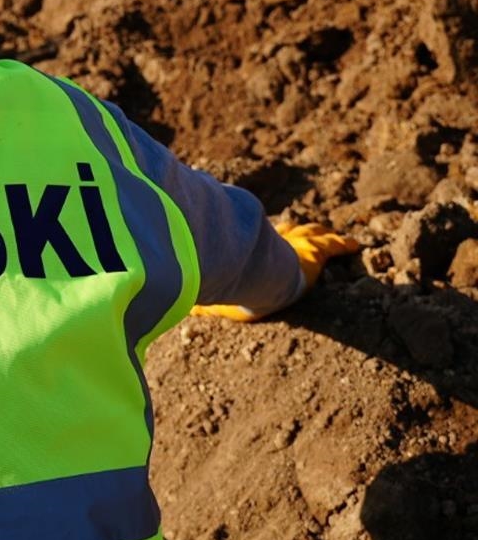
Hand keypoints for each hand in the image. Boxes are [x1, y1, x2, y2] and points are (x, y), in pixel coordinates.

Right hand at [191, 222, 359, 322]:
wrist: (254, 276)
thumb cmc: (235, 286)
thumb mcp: (218, 300)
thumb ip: (203, 304)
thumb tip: (183, 311)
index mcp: (251, 253)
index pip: (257, 242)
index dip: (261, 239)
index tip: (263, 236)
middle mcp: (272, 244)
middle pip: (284, 233)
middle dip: (290, 231)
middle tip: (293, 229)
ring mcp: (294, 246)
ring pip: (309, 235)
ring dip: (317, 234)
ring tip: (324, 232)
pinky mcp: (314, 253)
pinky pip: (332, 246)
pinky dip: (343, 245)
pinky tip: (355, 245)